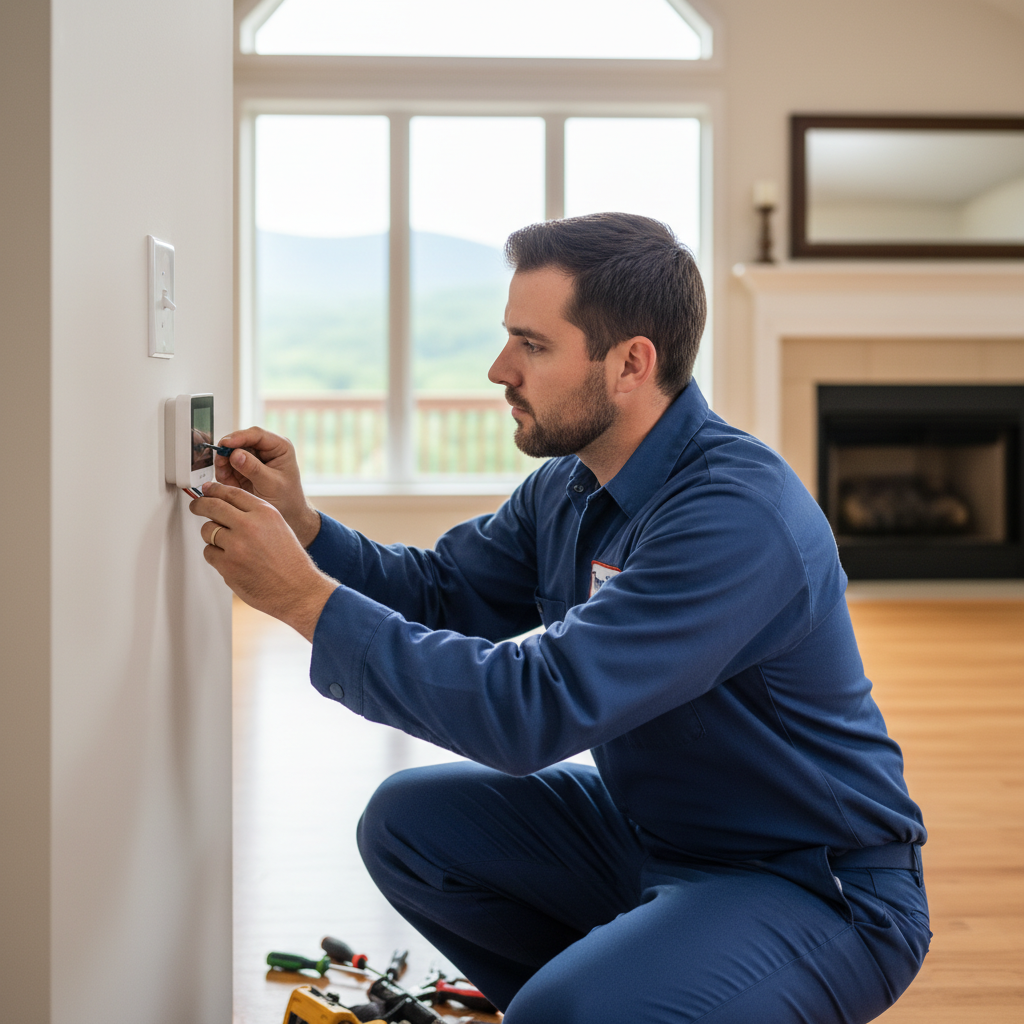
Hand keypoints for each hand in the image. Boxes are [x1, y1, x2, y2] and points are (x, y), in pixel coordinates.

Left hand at [189, 482, 337, 640]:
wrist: (297, 589)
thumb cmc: (290, 561)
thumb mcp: (279, 527)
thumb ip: (255, 515)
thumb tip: (227, 508)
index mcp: (264, 513)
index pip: (231, 493)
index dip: (215, 490)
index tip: (207, 491)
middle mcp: (249, 526)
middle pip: (212, 507)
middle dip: (200, 505)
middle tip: (196, 507)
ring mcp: (236, 546)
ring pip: (208, 531)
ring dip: (212, 536)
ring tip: (226, 544)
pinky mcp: (227, 566)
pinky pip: (209, 553)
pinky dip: (216, 556)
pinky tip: (231, 561)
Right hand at [214, 426, 321, 546]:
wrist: (287, 515)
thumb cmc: (287, 499)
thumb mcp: (271, 484)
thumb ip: (254, 469)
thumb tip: (236, 455)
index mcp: (280, 447)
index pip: (257, 434)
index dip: (239, 437)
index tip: (225, 444)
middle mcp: (265, 449)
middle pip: (240, 441)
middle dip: (228, 452)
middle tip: (220, 464)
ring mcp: (253, 458)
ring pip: (231, 452)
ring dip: (224, 463)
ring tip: (225, 477)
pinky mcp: (243, 468)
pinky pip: (227, 465)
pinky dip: (224, 472)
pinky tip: (228, 482)